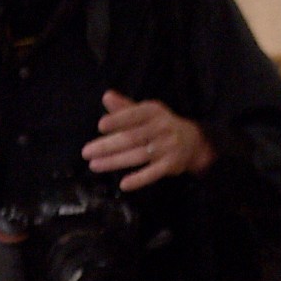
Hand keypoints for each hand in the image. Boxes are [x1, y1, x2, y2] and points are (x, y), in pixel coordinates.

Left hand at [82, 89, 214, 191]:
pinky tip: (124, 184)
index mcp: (153, 111)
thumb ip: (124, 107)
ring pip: (138, 156)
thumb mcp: (146, 112)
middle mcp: (161, 128)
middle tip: (87, 152)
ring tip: (94, 165)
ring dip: (115, 162)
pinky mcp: (171, 165)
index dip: (118, 120)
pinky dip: (139, 179)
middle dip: (108, 145)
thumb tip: (106, 96)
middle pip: (132, 137)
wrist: (193, 141)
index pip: (134, 115)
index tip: (100, 125)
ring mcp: (167, 147)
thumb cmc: (161, 125)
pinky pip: (153, 173)